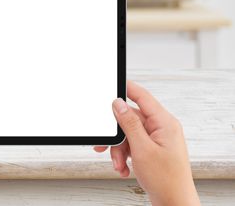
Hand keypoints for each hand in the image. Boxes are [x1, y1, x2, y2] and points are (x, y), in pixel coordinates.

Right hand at [94, 81, 199, 205]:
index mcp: (164, 123)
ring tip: (118, 164)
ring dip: (119, 150)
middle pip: (130, 119)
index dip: (126, 88)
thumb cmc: (166, 180)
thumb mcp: (142, 149)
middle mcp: (161, 128)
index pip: (142, 96)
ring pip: (128, 135)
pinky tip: (124, 168)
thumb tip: (118, 103)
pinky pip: (132, 145)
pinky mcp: (151, 149)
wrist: (174, 203)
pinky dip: (124, 156)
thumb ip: (129, 124)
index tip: (111, 85)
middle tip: (104, 145)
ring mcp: (156, 139)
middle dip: (117, 136)